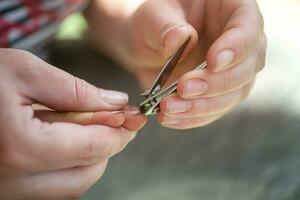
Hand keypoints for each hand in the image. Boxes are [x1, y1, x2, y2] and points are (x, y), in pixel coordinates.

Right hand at [0, 48, 145, 198]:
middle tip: (115, 121)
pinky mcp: (6, 189)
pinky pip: (50, 186)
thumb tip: (115, 104)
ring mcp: (7, 190)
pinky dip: (69, 165)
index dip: (119, 131)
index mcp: (21, 148)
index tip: (133, 118)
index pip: (93, 147)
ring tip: (89, 127)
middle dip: (108, 147)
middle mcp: (12, 180)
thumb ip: (75, 91)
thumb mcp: (24, 72)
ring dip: (90, 157)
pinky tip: (66, 140)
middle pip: (87, 173)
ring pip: (71, 185)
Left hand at [85, 0, 265, 128]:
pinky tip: (171, 118)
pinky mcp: (216, 93)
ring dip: (203, 106)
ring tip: (170, 108)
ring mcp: (230, 70)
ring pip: (233, 94)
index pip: (248, 26)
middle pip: (247, 67)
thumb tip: (177, 42)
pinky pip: (213, 110)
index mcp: (231, 9)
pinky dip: (193, 117)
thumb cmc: (153, 21)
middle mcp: (237, 42)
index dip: (236, 47)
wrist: (145, 44)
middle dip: (217, 84)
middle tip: (185, 88)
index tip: (213, 63)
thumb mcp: (153, 14)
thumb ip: (166, 26)